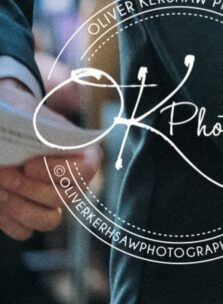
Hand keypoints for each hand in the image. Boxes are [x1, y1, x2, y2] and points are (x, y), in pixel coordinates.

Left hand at [0, 79, 101, 240]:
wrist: (9, 137)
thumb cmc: (23, 123)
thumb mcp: (34, 119)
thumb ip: (43, 123)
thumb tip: (41, 133)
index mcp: (85, 156)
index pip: (85, 170)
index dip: (56, 171)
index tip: (28, 163)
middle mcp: (75, 184)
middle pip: (61, 198)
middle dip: (27, 187)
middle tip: (2, 172)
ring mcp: (55, 204)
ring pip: (47, 221)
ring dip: (19, 207)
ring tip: (0, 188)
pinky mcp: (33, 218)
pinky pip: (25, 231)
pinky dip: (8, 220)